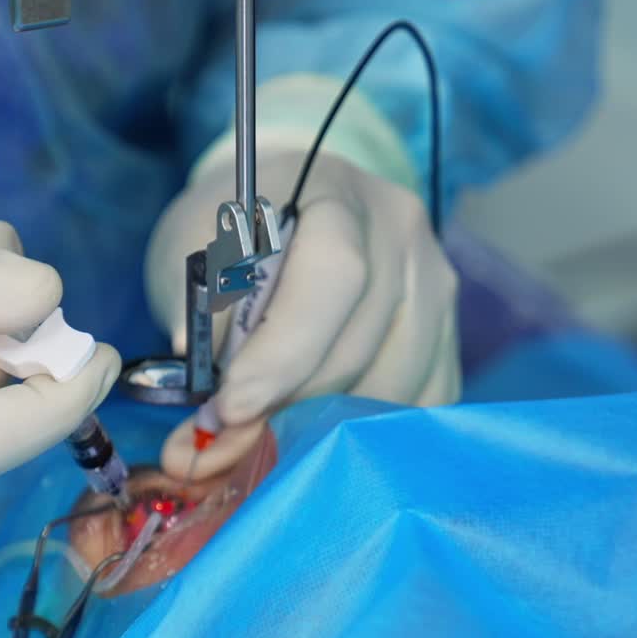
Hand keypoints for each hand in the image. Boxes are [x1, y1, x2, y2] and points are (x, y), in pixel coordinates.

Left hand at [145, 147, 459, 480]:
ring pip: (386, 388)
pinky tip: (311, 436)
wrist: (283, 214)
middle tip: (224, 440)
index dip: (280, 354)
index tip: (229, 408)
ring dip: (318, 429)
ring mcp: (434, 286)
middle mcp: (401, 234)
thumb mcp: (190, 254)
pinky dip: (360, 435)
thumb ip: (194, 321)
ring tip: (260, 436)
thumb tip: (204, 414)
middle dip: (283, 406)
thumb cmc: (230, 235)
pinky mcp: (446, 337)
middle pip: (354, 346)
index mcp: (334, 196)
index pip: (329, 278)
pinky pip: (415, 406)